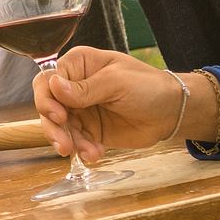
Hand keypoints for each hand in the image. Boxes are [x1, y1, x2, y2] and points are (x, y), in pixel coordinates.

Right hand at [33, 47, 184, 161]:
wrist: (172, 112)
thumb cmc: (148, 86)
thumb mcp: (116, 83)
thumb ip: (84, 88)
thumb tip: (53, 85)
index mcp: (78, 65)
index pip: (48, 80)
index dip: (46, 98)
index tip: (58, 115)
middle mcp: (73, 87)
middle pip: (48, 105)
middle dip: (53, 127)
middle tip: (63, 145)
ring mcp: (80, 109)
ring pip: (59, 127)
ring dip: (69, 142)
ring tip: (88, 153)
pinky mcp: (89, 130)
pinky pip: (76, 141)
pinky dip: (82, 150)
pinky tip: (95, 154)